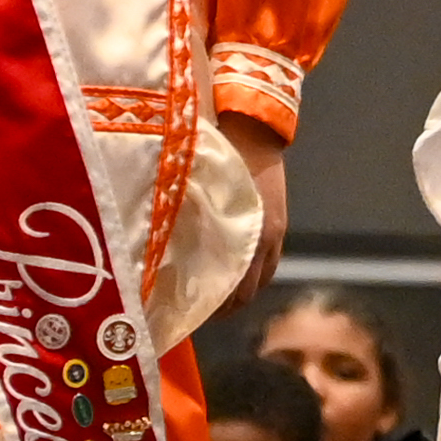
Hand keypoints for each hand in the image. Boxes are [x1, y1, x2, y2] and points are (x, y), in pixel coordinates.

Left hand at [157, 121, 280, 339]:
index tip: (183, 313)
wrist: (254, 128)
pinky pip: (270, 268)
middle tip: (194, 313)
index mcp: (237, 233)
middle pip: (242, 293)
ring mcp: (274, 236)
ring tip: (215, 304)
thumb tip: (159, 250)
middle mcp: (260, 241)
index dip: (206, 306)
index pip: (225, 289)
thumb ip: (183, 221)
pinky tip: (238, 284)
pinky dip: (254, 281)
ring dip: (238, 297)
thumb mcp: (192, 189)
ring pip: (258, 284)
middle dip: (220, 308)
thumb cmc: (215, 154)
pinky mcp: (281, 229)